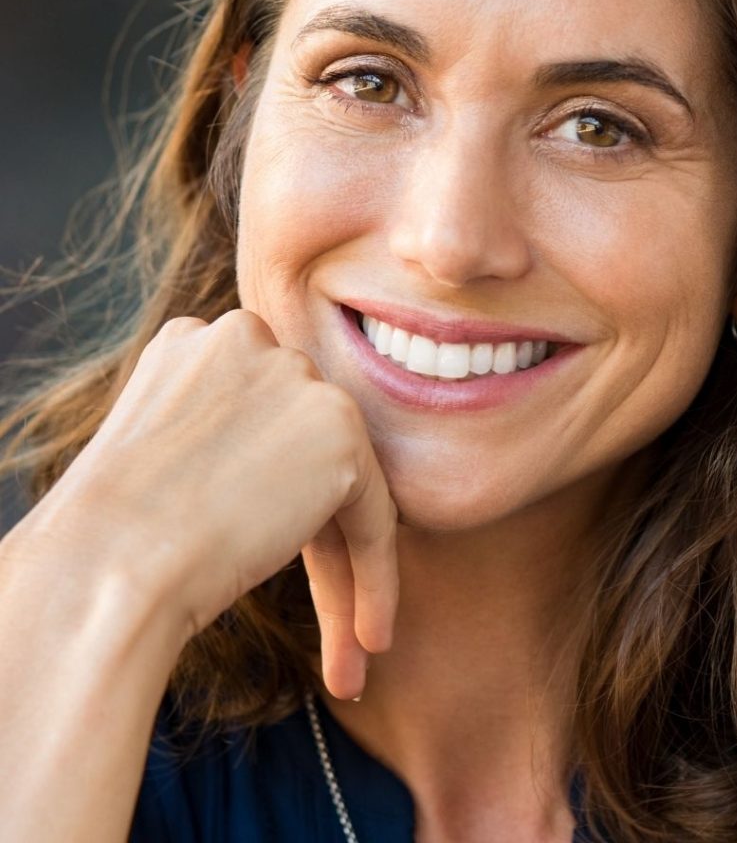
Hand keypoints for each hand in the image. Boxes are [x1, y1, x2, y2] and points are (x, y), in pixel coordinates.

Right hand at [32, 308, 396, 699]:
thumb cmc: (109, 534)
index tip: (263, 553)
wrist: (106, 563)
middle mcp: (252, 341)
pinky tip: (370, 638)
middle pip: (302, 454)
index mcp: (198, 342)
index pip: (261, 424)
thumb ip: (224, 437)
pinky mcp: (339, 429)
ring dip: (347, 570)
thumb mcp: (161, 454)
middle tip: (325, 615)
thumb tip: (272, 468)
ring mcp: (298, 379)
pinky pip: (375, 516)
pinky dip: (377, 579)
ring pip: (342, 486)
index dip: (269, 497)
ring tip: (352, 648)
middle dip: (313, 537)